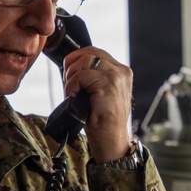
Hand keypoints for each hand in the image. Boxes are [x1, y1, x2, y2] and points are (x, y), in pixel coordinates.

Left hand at [61, 47, 131, 161]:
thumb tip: (70, 63)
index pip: (93, 51)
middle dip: (72, 67)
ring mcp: (116, 77)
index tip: (71, 77)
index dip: (76, 60)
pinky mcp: (109, 86)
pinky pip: (81, 76)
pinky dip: (72, 86)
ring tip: (73, 93)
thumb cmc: (101, 118)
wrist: (111, 140)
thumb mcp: (98, 91)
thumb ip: (92, 75)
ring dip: (71, 78)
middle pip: (87, 53)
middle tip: (70, 86)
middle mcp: (121, 70)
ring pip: (84, 61)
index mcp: (120, 70)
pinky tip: (74, 98)